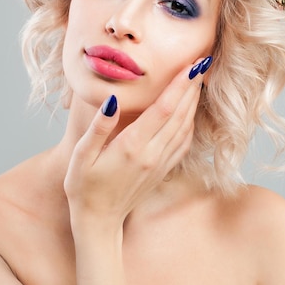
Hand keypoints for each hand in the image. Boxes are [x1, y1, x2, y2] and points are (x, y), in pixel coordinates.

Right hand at [64, 56, 211, 228]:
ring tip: (200, 80)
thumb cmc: (83, 188)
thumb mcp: (80, 157)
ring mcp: (160, 164)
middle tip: (203, 62)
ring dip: (194, 103)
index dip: (180, 85)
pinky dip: (191, 123)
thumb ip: (98, 128)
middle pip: (180, 115)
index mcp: (132, 147)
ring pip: (185, 128)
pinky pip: (183, 143)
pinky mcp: (162, 170)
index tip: (192, 65)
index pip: (163, 109)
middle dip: (192, 87)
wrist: (99, 223)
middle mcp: (152, 154)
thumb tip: (112, 101)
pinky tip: (190, 112)